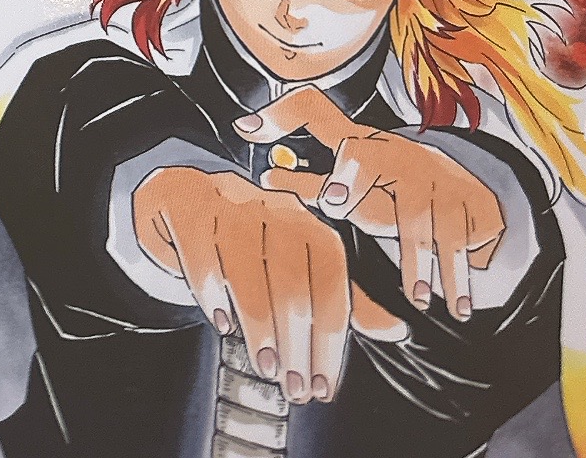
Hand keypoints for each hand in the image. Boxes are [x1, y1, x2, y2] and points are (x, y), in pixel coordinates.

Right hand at [132, 165, 405, 402]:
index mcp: (309, 225)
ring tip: (265, 366)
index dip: (331, 342)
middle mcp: (273, 209)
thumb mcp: (300, 265)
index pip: (331, 287)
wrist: (189, 198)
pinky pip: (202, 260)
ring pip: (247, 276)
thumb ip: (344, 299)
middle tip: (295, 387)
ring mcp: (229, 206)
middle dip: (296, 346)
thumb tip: (396, 330)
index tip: (325, 387)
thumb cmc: (254, 243)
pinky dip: (212, 298)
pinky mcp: (190, 209)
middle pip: (290, 286)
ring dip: (259, 331)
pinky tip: (221, 324)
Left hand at [238, 89, 504, 319]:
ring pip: (419, 213)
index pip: (314, 113)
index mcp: (358, 144)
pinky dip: (462, 276)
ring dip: (416, 257)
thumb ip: (307, 181)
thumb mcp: (348, 179)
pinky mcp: (476, 201)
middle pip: (368, 157)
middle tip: (334, 204)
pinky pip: (465, 239)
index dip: (285, 119)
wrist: (460, 184)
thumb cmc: (387, 184)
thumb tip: (259, 162)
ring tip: (414, 296)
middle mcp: (393, 152)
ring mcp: (436, 175)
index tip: (256, 137)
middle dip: (350, 178)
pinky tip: (458, 306)